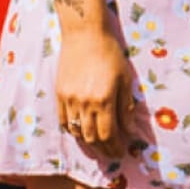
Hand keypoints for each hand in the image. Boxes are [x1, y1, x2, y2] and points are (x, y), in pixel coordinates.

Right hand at [54, 27, 131, 156]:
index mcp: (103, 99)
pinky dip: (74, 130)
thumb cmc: (110, 53)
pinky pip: (64, 121)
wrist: (84, 34)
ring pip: (77, 132)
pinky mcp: (59, 94)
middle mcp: (84, 103)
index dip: (115, 146)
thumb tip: (130, 130)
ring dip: (89, 143)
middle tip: (113, 153)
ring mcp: (69, 100)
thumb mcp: (125, 78)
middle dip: (104, 149)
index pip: (108, 134)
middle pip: (92, 138)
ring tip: (100, 146)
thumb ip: (126, 106)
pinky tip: (83, 132)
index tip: (122, 151)